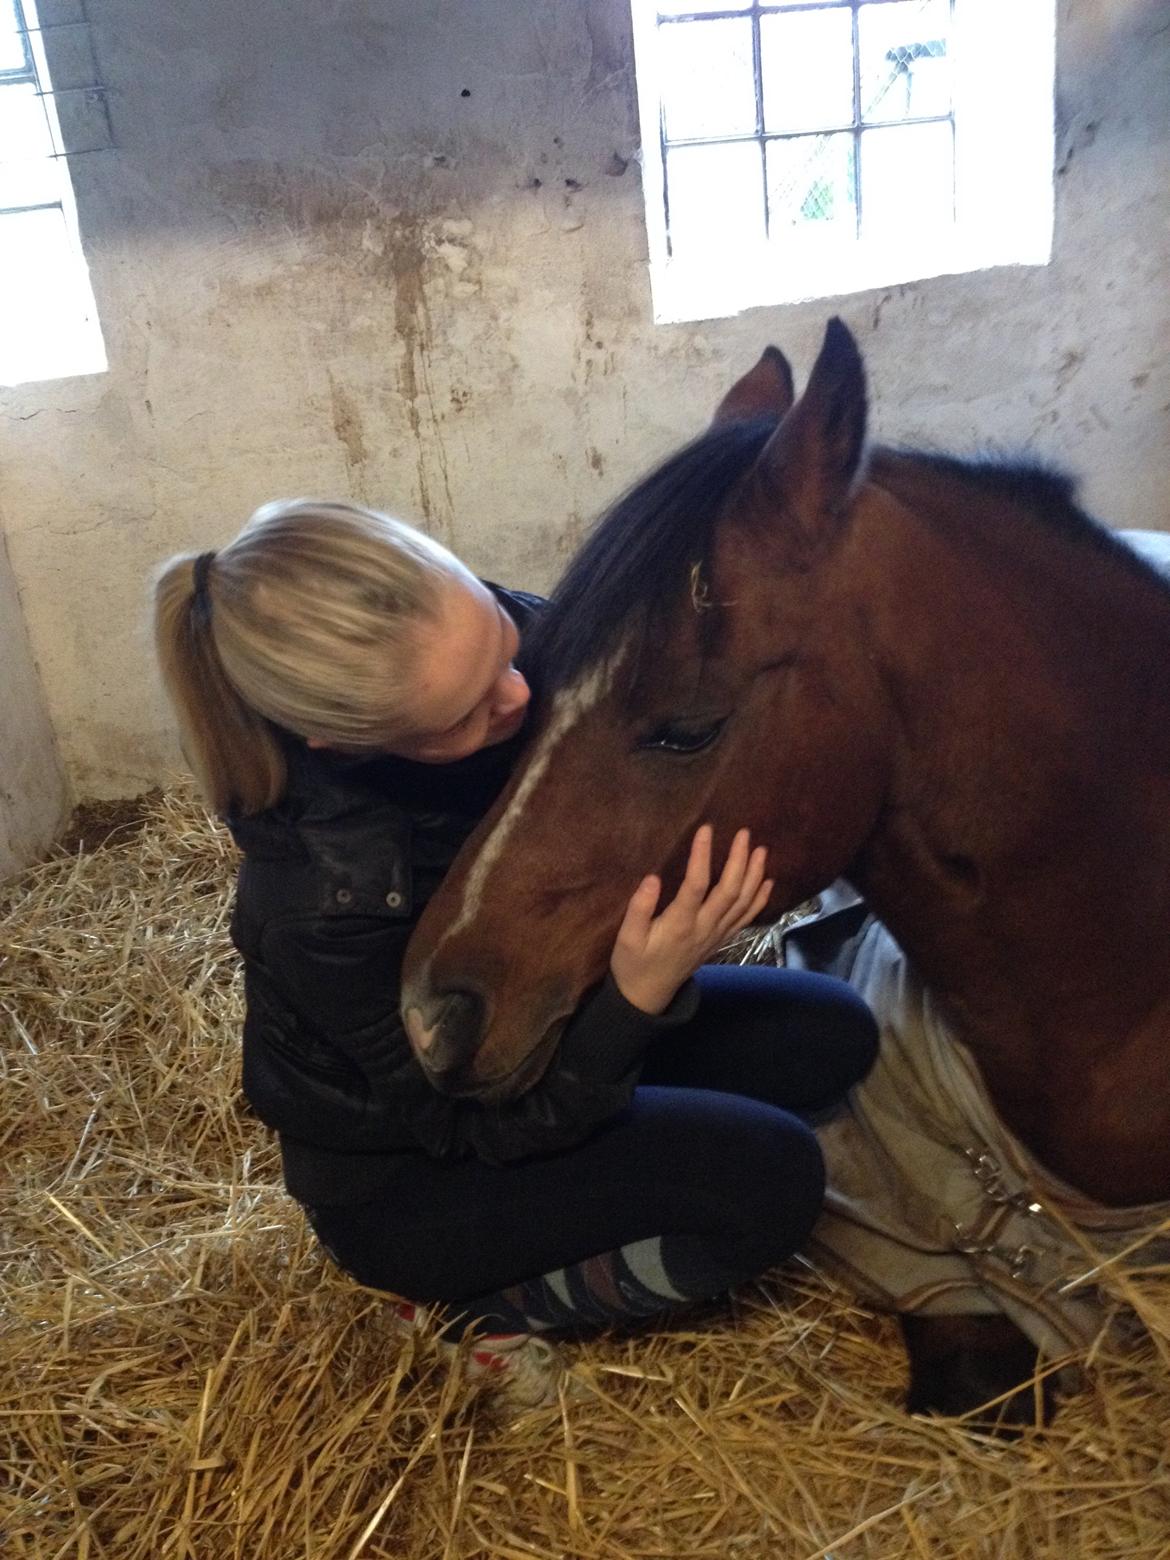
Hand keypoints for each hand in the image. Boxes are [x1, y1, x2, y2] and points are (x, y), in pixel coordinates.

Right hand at [609, 825, 773, 1014]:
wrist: (649, 995)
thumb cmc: (634, 963)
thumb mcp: (626, 938)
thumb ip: (639, 908)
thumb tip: (652, 878)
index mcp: (679, 924)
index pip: (696, 884)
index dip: (702, 856)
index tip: (705, 829)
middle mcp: (704, 928)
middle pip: (729, 891)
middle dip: (739, 860)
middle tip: (743, 833)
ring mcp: (716, 935)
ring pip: (742, 903)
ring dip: (754, 875)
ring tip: (760, 849)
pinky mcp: (720, 940)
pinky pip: (745, 918)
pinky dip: (759, 899)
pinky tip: (767, 880)